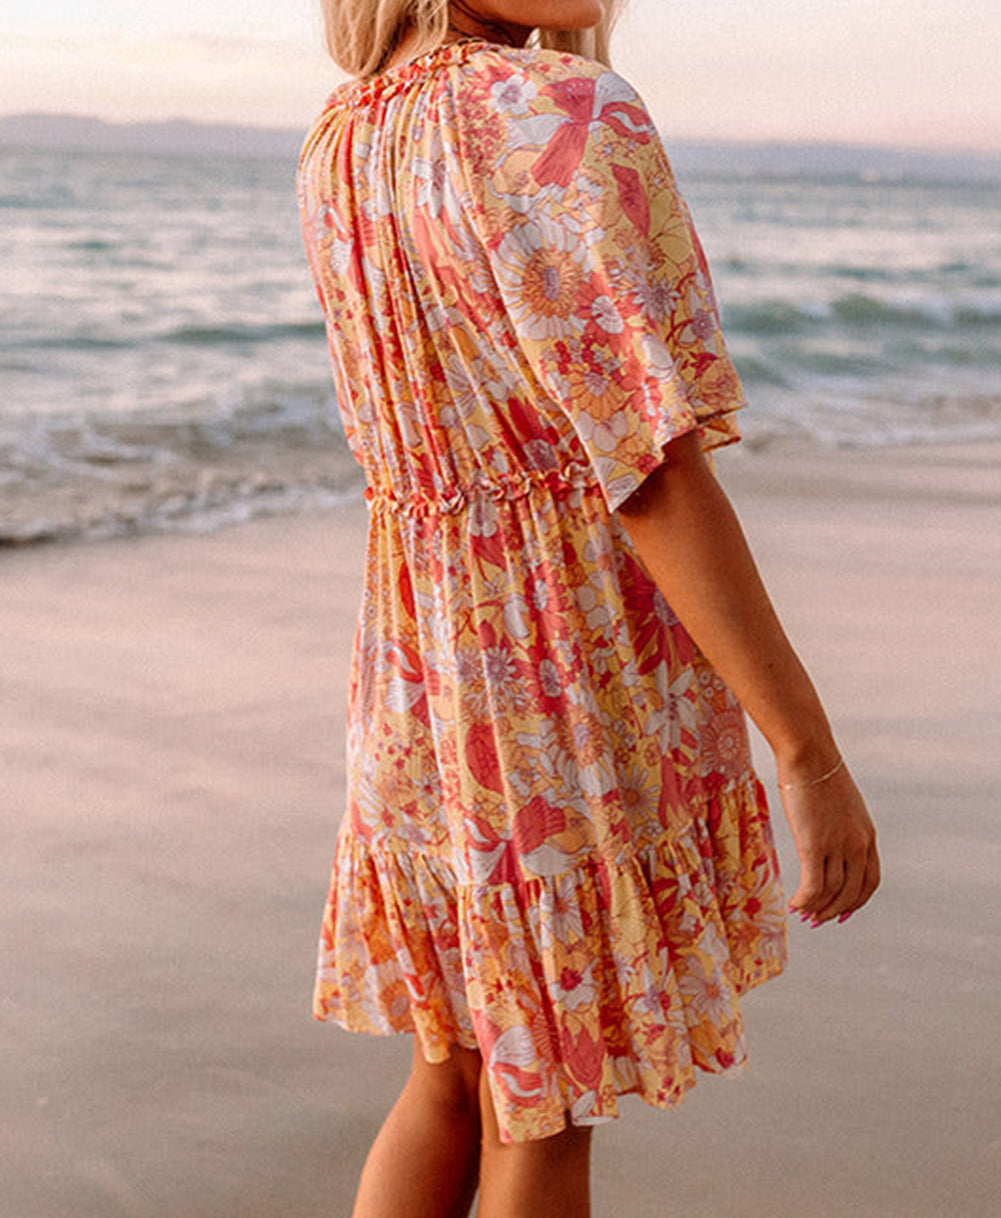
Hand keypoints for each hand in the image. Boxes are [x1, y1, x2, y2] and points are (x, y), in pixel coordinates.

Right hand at [778, 760, 879, 925]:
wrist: (809, 755)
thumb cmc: (817, 772)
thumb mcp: (839, 803)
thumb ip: (838, 824)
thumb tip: (823, 836)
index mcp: (867, 835)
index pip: (870, 881)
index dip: (857, 901)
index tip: (843, 912)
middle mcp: (857, 845)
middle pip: (851, 892)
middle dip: (834, 911)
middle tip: (817, 920)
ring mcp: (837, 846)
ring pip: (832, 893)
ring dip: (817, 909)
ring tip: (802, 914)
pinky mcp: (814, 845)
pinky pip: (813, 886)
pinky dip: (804, 901)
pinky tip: (793, 904)